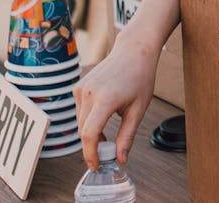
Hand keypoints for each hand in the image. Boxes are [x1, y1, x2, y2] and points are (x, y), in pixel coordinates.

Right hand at [73, 33, 159, 169]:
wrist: (133, 52)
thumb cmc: (140, 78)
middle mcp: (89, 93)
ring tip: (108, 137)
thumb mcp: (138, 110)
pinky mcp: (78, 87)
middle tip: (106, 156)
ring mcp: (81, 89)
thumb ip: (127, 136)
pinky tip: (102, 121)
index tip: (96, 166)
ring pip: (80, 123)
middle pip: (83, 131)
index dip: (90, 154)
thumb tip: (120, 159)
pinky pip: (80, 112)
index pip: (89, 134)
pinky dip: (88, 122)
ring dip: (91, 134)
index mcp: (105, 99)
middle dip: (92, 147)